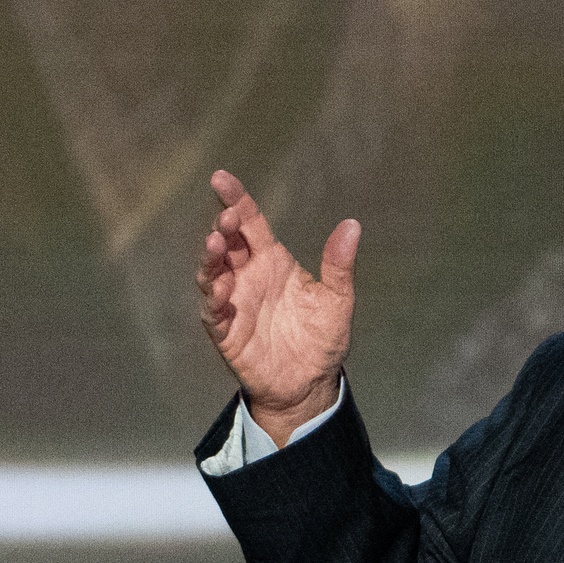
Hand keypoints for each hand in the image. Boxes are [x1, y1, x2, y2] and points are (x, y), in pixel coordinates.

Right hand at [197, 169, 357, 443]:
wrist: (310, 384)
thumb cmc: (322, 339)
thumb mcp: (337, 299)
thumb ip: (338, 265)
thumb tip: (353, 225)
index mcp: (272, 260)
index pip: (250, 222)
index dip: (235, 199)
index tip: (221, 178)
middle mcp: (248, 276)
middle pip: (227, 242)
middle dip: (223, 226)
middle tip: (228, 217)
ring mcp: (234, 302)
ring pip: (212, 272)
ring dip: (211, 258)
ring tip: (216, 244)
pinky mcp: (226, 330)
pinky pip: (213, 311)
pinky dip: (213, 299)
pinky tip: (220, 289)